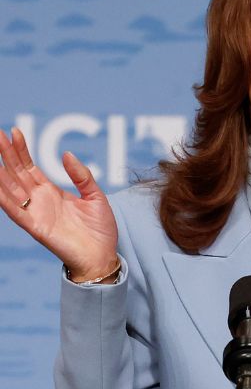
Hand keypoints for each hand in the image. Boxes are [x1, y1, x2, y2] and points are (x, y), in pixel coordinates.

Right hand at [0, 127, 118, 278]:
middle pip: (18, 173)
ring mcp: (36, 214)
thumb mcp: (95, 196)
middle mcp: (39, 201)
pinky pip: (16, 212)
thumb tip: (66, 154)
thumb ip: (82, 176)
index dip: (21, 150)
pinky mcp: (36, 228)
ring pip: (11, 189)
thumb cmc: (100, 229)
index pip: (30, 167)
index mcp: (52, 192)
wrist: (103, 256)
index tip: (14, 132)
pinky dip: (4, 199)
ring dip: (1, 174)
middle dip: (7, 154)